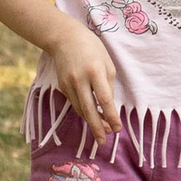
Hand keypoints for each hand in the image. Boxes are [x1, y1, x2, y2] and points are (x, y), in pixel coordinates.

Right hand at [44, 24, 122, 143]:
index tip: (118, 129)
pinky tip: (92, 116)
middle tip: (104, 142)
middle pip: (89, 110)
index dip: (111, 116)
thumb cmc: (93, 49)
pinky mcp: (62, 87)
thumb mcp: (107, 64)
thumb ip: (108, 87)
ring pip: (80, 109)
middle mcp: (80, 79)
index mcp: (95, 71)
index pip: (104, 99)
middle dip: (97, 128)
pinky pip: (75, 103)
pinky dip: (83, 111)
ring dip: (91, 122)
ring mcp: (68, 84)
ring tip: (102, 132)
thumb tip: (107, 109)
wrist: (65, 38)